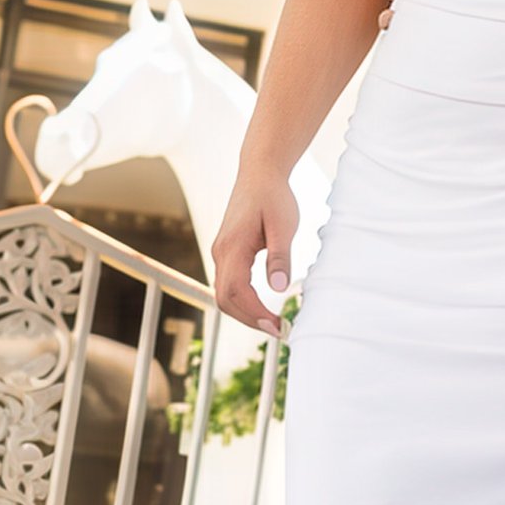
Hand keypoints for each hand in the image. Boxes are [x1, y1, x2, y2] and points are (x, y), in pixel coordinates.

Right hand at [213, 170, 299, 333]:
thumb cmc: (274, 196)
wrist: (259, 173)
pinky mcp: (227, 251)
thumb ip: (280, 257)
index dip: (255, 314)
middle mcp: (221, 253)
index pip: (237, 292)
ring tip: (272, 323)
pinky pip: (228, 283)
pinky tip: (262, 306)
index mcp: (233, 248)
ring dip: (245, 312)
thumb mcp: (284, 226)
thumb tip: (279, 288)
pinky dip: (242, 300)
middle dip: (249, 319)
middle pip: (225, 299)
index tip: (278, 326)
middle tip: (278, 331)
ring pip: (224, 293)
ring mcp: (221, 252)